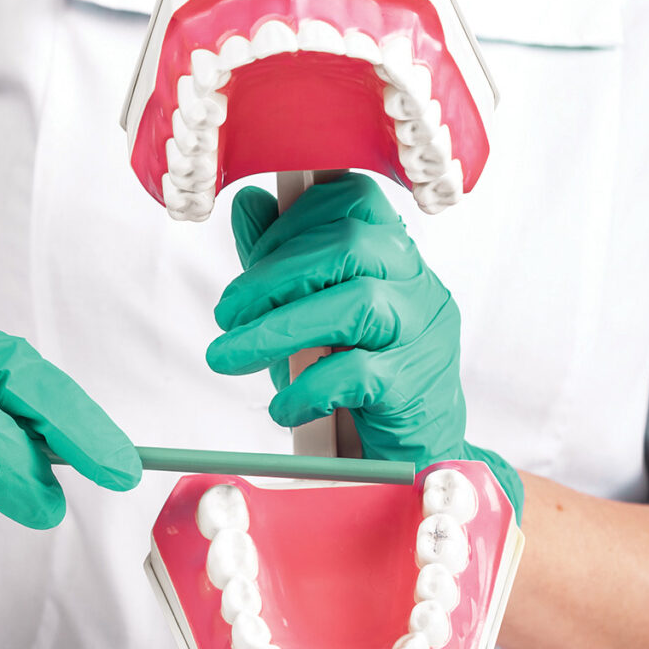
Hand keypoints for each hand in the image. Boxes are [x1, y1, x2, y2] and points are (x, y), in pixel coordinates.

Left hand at [207, 173, 522, 516]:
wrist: (411, 449)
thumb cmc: (361, 373)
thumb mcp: (314, 310)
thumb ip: (282, 257)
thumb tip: (250, 202)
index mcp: (395, 255)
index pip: (356, 199)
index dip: (294, 219)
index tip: (252, 259)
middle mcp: (417, 284)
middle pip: (350, 246)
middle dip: (272, 276)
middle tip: (226, 314)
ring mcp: (423, 334)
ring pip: (356, 305)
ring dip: (277, 329)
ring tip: (228, 357)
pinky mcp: (416, 386)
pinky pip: (358, 375)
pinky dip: (307, 389)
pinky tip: (282, 408)